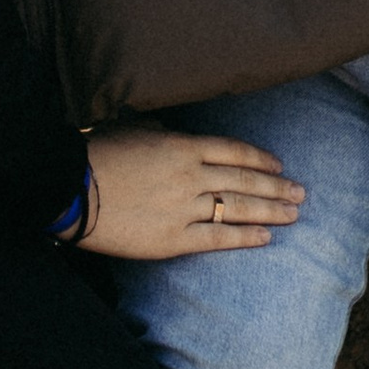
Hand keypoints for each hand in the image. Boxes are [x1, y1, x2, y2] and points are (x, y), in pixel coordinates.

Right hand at [81, 128, 300, 261]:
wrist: (68, 188)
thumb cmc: (95, 154)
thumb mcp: (133, 130)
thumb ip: (162, 134)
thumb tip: (172, 136)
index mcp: (181, 146)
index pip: (233, 151)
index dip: (260, 158)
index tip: (279, 165)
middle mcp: (190, 176)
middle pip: (244, 180)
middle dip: (276, 187)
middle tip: (301, 192)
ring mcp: (184, 208)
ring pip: (238, 208)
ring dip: (270, 211)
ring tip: (293, 214)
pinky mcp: (173, 239)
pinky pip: (217, 238)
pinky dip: (244, 237)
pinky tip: (265, 238)